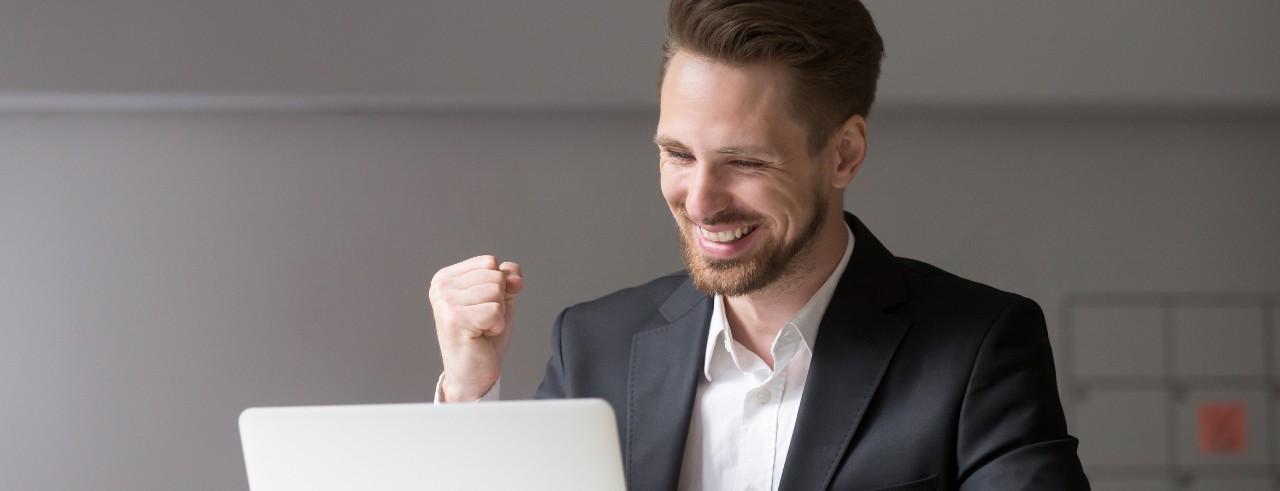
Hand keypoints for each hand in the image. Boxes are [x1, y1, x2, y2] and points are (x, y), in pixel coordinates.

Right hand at [429, 255, 523, 401]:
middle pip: (494, 276)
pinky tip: (481, 336)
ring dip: (498, 315)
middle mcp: (441, 287)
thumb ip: (508, 278)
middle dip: (499, 301)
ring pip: (496, 292)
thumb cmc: (483, 336)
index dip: (498, 286)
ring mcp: (445, 302)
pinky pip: (495, 310)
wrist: (473, 373)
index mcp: (446, 277)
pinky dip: (496, 326)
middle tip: (482, 321)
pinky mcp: (455, 319)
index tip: (482, 307)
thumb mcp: (500, 299)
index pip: (489, 262)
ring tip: (481, 328)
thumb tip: (515, 277)